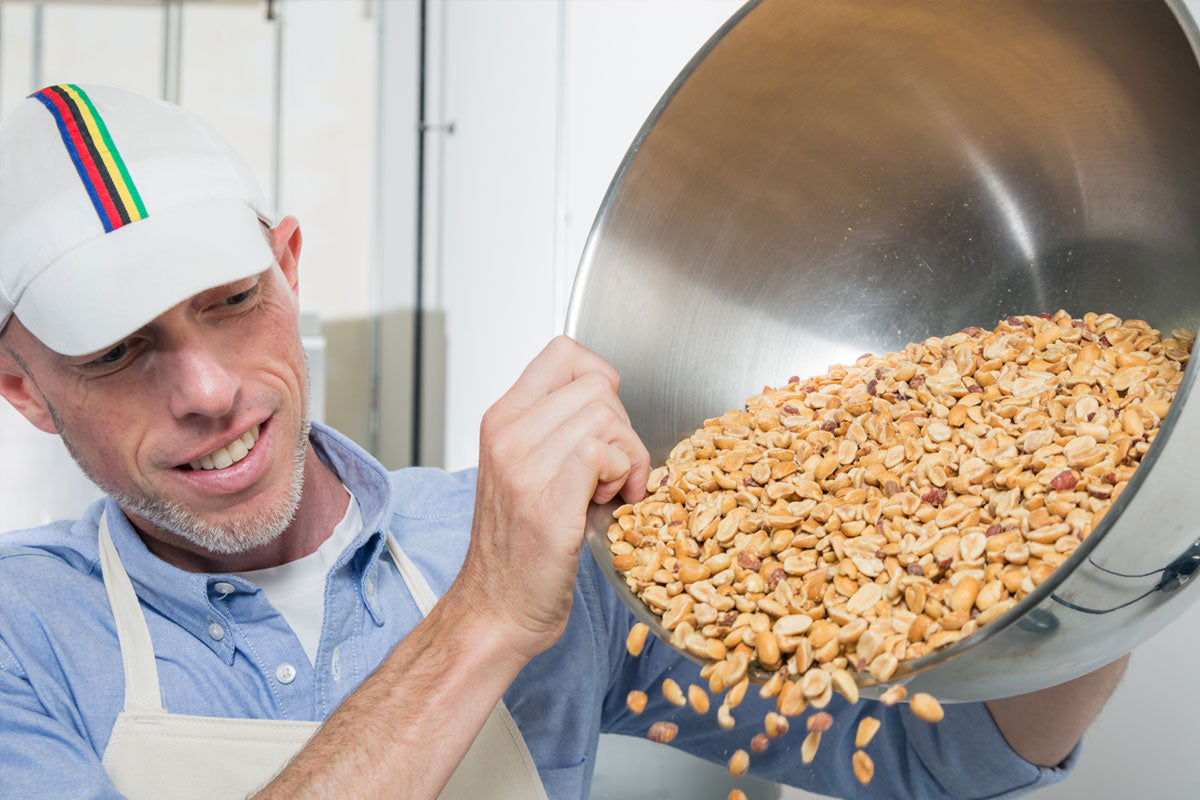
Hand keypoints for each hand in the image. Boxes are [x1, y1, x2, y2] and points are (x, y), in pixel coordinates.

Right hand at [454, 336, 650, 662]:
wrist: (495, 611)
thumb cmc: (518, 549)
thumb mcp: (525, 470)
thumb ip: (555, 429)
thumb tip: (607, 403)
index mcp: (502, 420)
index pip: (565, 352)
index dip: (601, 380)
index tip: (605, 424)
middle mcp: (508, 434)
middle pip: (598, 385)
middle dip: (622, 427)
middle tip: (610, 472)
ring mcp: (524, 465)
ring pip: (608, 417)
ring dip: (627, 457)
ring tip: (608, 492)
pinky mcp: (548, 499)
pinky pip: (607, 453)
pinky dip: (625, 478)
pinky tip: (609, 504)